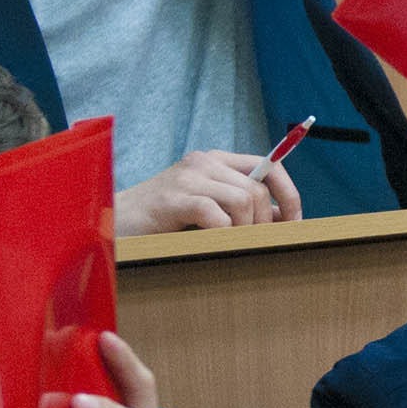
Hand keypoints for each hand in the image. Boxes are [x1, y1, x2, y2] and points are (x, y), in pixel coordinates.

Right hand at [111, 150, 301, 234]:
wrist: (111, 223)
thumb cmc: (162, 220)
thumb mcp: (207, 207)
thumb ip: (238, 206)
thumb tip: (281, 219)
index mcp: (216, 160)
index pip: (270, 166)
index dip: (289, 195)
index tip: (295, 223)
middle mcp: (204, 162)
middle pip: (257, 188)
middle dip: (267, 222)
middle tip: (260, 245)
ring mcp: (187, 177)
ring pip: (241, 199)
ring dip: (246, 230)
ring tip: (234, 247)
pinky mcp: (171, 198)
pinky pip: (214, 214)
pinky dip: (222, 234)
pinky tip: (214, 244)